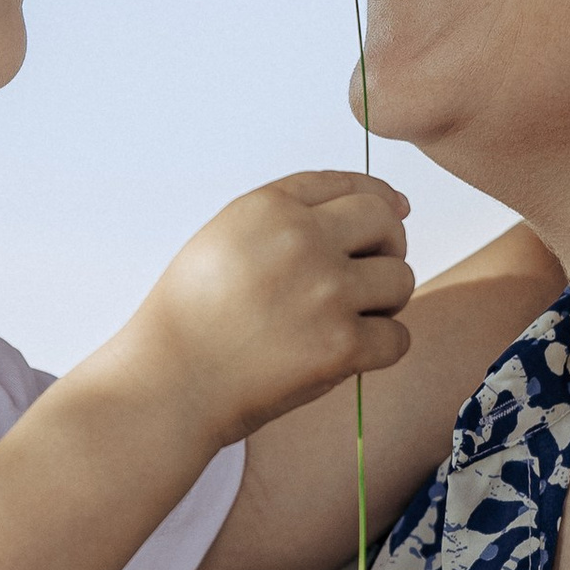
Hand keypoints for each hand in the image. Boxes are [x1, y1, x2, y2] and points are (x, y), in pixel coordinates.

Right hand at [105, 171, 413, 449]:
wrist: (168, 384)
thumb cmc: (191, 319)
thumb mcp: (225, 238)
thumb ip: (289, 218)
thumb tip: (388, 206)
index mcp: (269, 207)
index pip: (351, 184)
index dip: (379, 201)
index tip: (390, 217)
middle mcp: (302, 240)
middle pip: (386, 223)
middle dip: (387, 248)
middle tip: (365, 279)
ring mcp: (325, 292)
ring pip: (401, 279)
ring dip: (384, 302)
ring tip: (348, 320)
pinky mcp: (341, 346)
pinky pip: (397, 338)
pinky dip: (380, 350)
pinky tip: (347, 356)